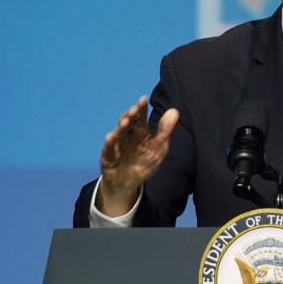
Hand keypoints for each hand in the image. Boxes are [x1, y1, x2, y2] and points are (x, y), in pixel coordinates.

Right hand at [97, 96, 178, 216]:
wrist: (127, 184)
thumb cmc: (143, 164)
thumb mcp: (159, 148)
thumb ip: (165, 131)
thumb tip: (174, 110)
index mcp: (139, 132)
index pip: (139, 118)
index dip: (141, 109)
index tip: (143, 99)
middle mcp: (126, 136)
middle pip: (127, 123)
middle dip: (130, 116)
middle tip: (134, 110)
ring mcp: (116, 146)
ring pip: (118, 134)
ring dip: (120, 128)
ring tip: (125, 122)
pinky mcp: (107, 158)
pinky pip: (108, 150)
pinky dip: (109, 144)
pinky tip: (110, 137)